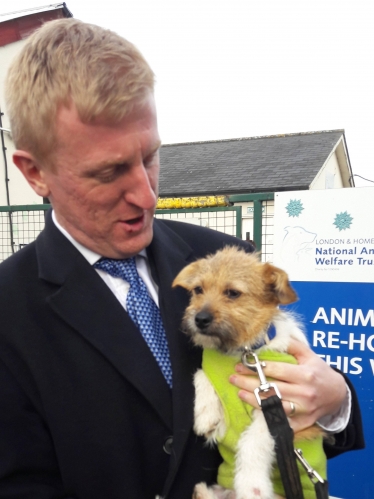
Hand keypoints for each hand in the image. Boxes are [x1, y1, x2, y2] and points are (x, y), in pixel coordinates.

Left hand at [229, 339, 346, 432]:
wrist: (338, 394)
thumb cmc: (320, 371)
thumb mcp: (309, 354)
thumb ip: (291, 345)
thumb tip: (271, 335)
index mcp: (305, 375)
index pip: (276, 370)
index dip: (257, 367)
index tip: (241, 365)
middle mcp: (304, 393)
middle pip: (272, 388)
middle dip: (249, 383)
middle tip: (233, 377)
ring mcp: (304, 410)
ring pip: (274, 407)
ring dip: (254, 400)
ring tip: (239, 392)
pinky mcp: (304, 423)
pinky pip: (283, 423)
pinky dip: (269, 418)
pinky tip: (255, 410)